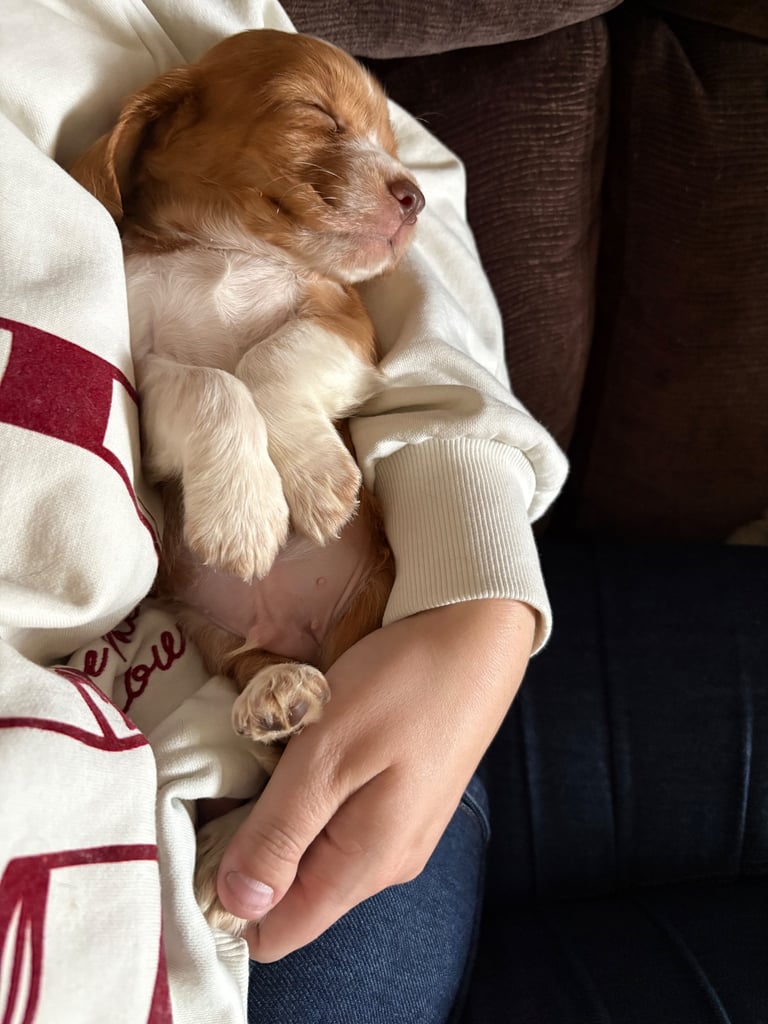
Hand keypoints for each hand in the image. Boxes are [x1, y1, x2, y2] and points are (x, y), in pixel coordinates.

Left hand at [216, 598, 535, 961]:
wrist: (476, 632)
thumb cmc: (402, 686)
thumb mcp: (326, 754)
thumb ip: (280, 834)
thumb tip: (236, 907)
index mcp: (366, 865)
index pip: (278, 933)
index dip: (227, 898)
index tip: (199, 839)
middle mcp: (386, 864)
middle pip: (293, 894)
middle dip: (250, 849)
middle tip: (231, 780)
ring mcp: (400, 831)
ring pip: (315, 853)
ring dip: (281, 815)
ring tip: (268, 755)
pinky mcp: (405, 799)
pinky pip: (339, 821)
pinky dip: (310, 794)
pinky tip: (306, 747)